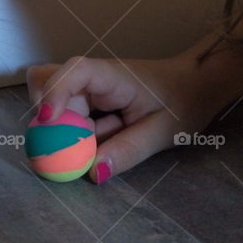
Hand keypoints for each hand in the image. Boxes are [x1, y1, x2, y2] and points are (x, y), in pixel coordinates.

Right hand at [25, 55, 222, 183]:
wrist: (197, 86)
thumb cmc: (184, 103)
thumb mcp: (162, 132)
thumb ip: (128, 150)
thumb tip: (93, 172)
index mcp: (114, 76)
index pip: (75, 71)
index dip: (55, 90)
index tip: (46, 120)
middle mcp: (94, 78)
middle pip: (49, 84)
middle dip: (49, 120)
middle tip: (66, 152)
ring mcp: (89, 89)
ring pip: (55, 104)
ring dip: (62, 130)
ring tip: (91, 149)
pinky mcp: (88, 102)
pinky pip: (68, 118)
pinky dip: (73, 136)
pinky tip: (99, 145)